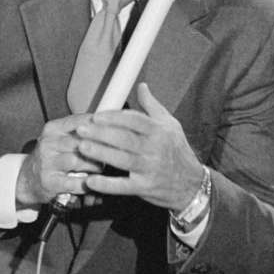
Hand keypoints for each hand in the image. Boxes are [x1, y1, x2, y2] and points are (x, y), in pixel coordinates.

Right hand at [15, 113, 104, 207]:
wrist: (28, 179)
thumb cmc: (51, 157)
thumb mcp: (60, 137)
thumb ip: (80, 130)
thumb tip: (109, 124)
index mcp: (53, 129)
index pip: (80, 121)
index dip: (100, 126)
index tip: (114, 131)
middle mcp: (48, 143)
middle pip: (81, 140)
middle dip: (100, 147)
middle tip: (112, 152)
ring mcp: (47, 163)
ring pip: (78, 160)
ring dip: (95, 165)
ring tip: (101, 167)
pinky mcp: (50, 182)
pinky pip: (75, 182)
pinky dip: (88, 183)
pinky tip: (93, 182)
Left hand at [74, 83, 203, 210]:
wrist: (192, 183)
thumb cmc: (178, 151)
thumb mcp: (171, 125)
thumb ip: (152, 106)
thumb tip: (142, 86)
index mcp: (159, 131)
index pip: (135, 121)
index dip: (114, 118)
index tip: (97, 116)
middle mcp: (155, 149)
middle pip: (125, 139)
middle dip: (102, 133)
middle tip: (82, 129)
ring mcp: (150, 169)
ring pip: (123, 160)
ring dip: (101, 153)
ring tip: (82, 147)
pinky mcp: (145, 187)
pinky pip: (124, 186)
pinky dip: (107, 185)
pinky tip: (91, 181)